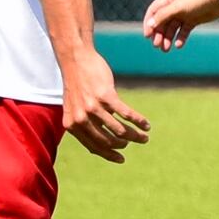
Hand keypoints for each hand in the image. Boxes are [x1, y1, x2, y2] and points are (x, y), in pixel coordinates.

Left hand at [57, 46, 150, 162]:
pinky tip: (146, 124)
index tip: (121, 159)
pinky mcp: (106, 96)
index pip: (94, 146)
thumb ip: (84, 124)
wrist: (75, 59)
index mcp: (72, 125)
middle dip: (126, 144)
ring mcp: (93, 107)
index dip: (109, 155)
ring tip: (145, 136)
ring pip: (120, 130)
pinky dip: (138, 121)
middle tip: (138, 141)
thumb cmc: (77, 84)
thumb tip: (105, 144)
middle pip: (109, 140)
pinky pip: (126, 114)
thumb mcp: (74, 107)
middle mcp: (81, 119)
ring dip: (135, 135)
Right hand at [142, 0, 218, 51]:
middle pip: (162, 22)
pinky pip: (183, 30)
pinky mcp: (193, 20)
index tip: (147, 36)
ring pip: (172, 28)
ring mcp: (184, 13)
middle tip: (157, 46)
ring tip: (166, 49)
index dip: (149, 24)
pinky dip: (180, 38)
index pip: (153, 12)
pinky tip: (179, 45)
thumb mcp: (178, 7)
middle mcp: (174, 6)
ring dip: (168, 38)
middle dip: (159, 34)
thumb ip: (163, 15)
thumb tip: (150, 24)